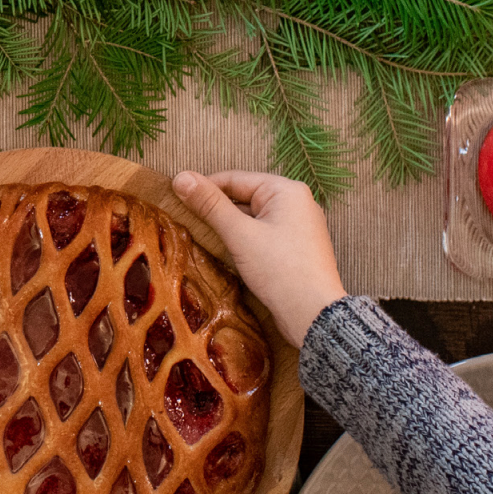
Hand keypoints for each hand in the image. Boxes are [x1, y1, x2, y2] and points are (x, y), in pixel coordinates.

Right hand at [172, 170, 346, 347]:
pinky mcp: (296, 248)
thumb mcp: (240, 234)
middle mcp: (296, 202)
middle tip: (188, 221)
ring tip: (204, 237)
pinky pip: (263, 233)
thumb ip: (209, 204)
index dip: (204, 189)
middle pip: (244, 197)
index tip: (178, 199)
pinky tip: (229, 251)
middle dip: (217, 209)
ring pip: (252, 217)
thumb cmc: (280, 270)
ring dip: (230, 226)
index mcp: (286, 190)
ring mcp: (299, 226)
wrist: (314, 316)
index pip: (235, 179)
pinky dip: (244, 239)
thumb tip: (181, 177)